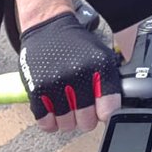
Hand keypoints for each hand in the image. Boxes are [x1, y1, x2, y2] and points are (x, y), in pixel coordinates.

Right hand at [19, 12, 120, 132]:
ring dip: (67, 118)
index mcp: (99, 67)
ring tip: (66, 101)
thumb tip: (114, 112)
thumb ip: (109, 83)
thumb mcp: (100, 55)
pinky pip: (46, 123)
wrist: (47, 25)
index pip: (109, 109)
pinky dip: (50, 120)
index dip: (105, 113)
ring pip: (67, 125)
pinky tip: (53, 106)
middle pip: (87, 122)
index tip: (101, 110)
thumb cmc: (76, 44)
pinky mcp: (37, 90)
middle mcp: (78, 76)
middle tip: (81, 104)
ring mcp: (56, 84)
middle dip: (85, 116)